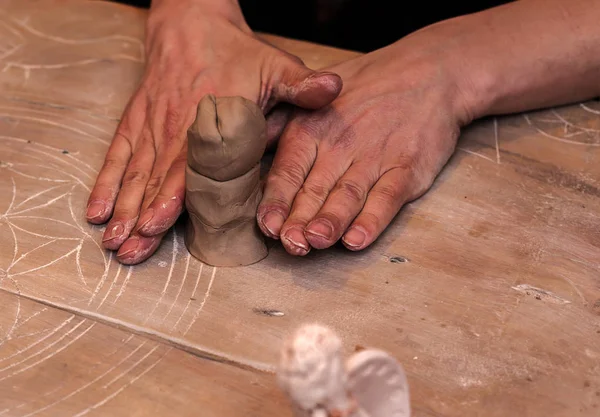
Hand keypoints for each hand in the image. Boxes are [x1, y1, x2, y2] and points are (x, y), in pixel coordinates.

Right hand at [85, 0, 341, 263]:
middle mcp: (175, 127)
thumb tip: (334, 90)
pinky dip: (107, 183)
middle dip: (143, 216)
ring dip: (123, 209)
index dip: (173, 195)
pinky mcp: (136, 122)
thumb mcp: (275, 64)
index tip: (158, 222)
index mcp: (210, 119)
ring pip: (135, 173)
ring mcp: (151, 126)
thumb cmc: (236, 51)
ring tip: (114, 242)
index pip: (189, 164)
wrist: (191, 22)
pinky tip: (97, 211)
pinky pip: (118, 155)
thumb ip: (301, 84)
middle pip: (156, 178)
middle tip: (131, 250)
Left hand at [257, 38, 471, 254]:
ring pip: (347, 195)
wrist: (429, 73)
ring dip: (330, 220)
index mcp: (311, 129)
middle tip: (287, 244)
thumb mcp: (314, 97)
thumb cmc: (365, 89)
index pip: (288, 171)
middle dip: (298, 219)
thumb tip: (240, 150)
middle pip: (314, 189)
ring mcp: (375, 156)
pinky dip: (372, 220)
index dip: (275, 200)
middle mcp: (339, 144)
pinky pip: (387, 196)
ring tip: (316, 241)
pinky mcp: (407, 166)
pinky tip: (358, 239)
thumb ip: (278, 126)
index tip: (265, 224)